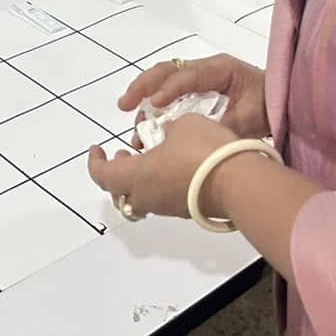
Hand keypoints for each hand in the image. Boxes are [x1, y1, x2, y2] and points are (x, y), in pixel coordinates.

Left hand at [87, 115, 235, 219]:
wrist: (240, 182)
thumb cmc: (205, 153)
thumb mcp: (182, 125)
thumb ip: (168, 129)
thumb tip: (171, 134)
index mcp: (137, 176)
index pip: (103, 175)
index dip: (96, 162)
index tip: (97, 149)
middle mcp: (149, 196)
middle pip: (120, 191)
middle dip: (119, 170)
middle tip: (123, 153)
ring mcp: (168, 207)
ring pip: (144, 195)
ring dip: (142, 175)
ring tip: (155, 153)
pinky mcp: (188, 210)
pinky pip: (166, 197)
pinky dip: (163, 182)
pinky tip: (178, 163)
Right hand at [118, 54, 268, 138]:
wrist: (282, 102)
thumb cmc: (269, 105)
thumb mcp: (250, 118)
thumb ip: (224, 127)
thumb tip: (195, 138)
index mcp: (220, 69)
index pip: (189, 76)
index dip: (169, 89)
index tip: (154, 104)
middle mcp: (206, 68)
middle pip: (168, 69)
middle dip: (144, 85)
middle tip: (125, 105)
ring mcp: (200, 77)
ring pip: (164, 77)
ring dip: (144, 93)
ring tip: (129, 113)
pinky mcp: (197, 89)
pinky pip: (170, 89)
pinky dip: (154, 100)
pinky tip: (144, 117)